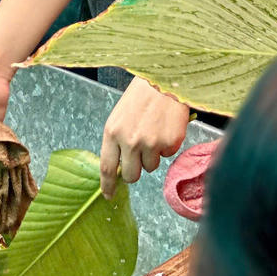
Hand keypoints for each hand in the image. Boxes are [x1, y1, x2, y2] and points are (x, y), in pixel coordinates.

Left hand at [100, 76, 190, 197]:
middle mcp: (130, 141)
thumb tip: (120, 168)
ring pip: (151, 167)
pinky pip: (167, 155)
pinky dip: (167, 145)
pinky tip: (166, 127)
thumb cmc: (141, 97)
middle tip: (141, 155)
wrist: (165, 80)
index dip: (107, 185)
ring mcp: (151, 143)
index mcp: (112, 132)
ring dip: (153, 155)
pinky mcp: (170, 142)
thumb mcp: (120, 116)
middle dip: (136, 170)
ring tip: (155, 131)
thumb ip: (117, 141)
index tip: (109, 195)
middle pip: (131, 175)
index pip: (107, 167)